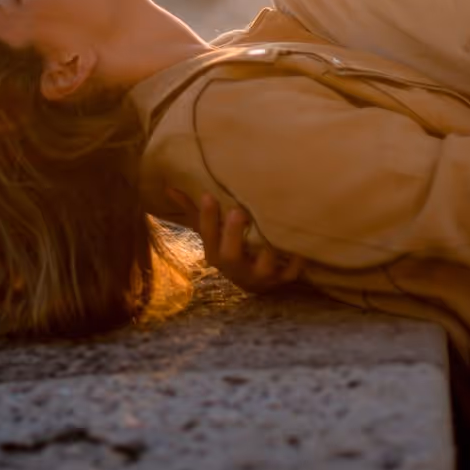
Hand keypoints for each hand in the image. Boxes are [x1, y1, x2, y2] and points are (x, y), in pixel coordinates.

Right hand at [166, 189, 305, 293]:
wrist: (253, 282)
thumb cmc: (229, 249)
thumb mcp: (211, 233)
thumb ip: (193, 212)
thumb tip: (169, 187)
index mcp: (216, 254)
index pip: (206, 236)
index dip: (207, 218)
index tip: (208, 195)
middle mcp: (236, 268)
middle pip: (230, 255)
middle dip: (233, 234)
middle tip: (238, 210)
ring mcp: (260, 276)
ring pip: (263, 268)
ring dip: (267, 252)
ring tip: (271, 232)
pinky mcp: (282, 279)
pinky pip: (291, 274)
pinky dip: (296, 263)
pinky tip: (300, 248)